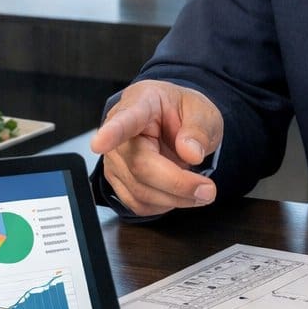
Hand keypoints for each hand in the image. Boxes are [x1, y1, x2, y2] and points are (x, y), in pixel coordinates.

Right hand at [89, 80, 224, 216]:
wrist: (172, 121)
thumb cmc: (181, 112)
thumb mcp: (202, 111)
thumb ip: (199, 129)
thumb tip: (191, 152)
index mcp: (141, 103)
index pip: (124, 119)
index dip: (111, 133)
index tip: (99, 143)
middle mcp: (121, 133)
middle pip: (141, 167)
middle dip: (177, 184)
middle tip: (208, 190)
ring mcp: (115, 159)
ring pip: (140, 191)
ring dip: (175, 199)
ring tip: (200, 190)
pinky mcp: (117, 180)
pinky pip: (138, 203)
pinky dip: (164, 205)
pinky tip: (178, 193)